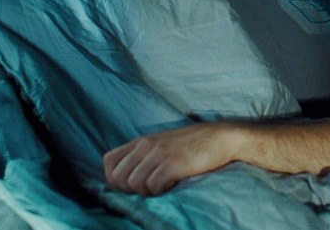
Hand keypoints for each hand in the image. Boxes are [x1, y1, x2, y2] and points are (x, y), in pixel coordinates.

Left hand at [103, 121, 240, 195]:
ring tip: (163, 185)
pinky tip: (172, 184)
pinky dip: (161, 191)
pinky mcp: (174, 163)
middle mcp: (146, 145)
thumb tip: (126, 179)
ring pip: (134, 183)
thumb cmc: (191, 145)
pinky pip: (154, 185)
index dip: (116, 179)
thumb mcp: (162, 145)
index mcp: (141, 141)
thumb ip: (143, 156)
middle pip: (119, 177)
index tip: (133, 184)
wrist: (220, 137)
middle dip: (130, 190)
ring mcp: (159, 153)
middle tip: (150, 188)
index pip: (109, 162)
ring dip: (147, 191)